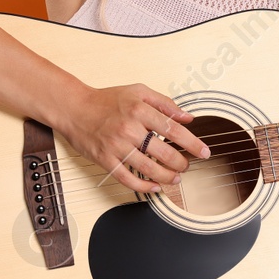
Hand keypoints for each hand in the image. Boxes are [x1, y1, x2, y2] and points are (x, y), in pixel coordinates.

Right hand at [57, 83, 210, 193]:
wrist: (74, 108)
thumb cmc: (106, 100)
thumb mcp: (138, 92)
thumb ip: (164, 103)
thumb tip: (187, 117)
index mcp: (139, 110)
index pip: (173, 129)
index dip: (192, 143)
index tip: (204, 151)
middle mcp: (128, 129)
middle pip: (163, 153)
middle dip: (181, 163)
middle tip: (187, 165)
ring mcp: (116, 146)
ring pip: (148, 168)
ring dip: (167, 176)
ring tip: (176, 178)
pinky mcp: (106, 160)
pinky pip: (128, 179)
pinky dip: (144, 186)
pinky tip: (155, 187)